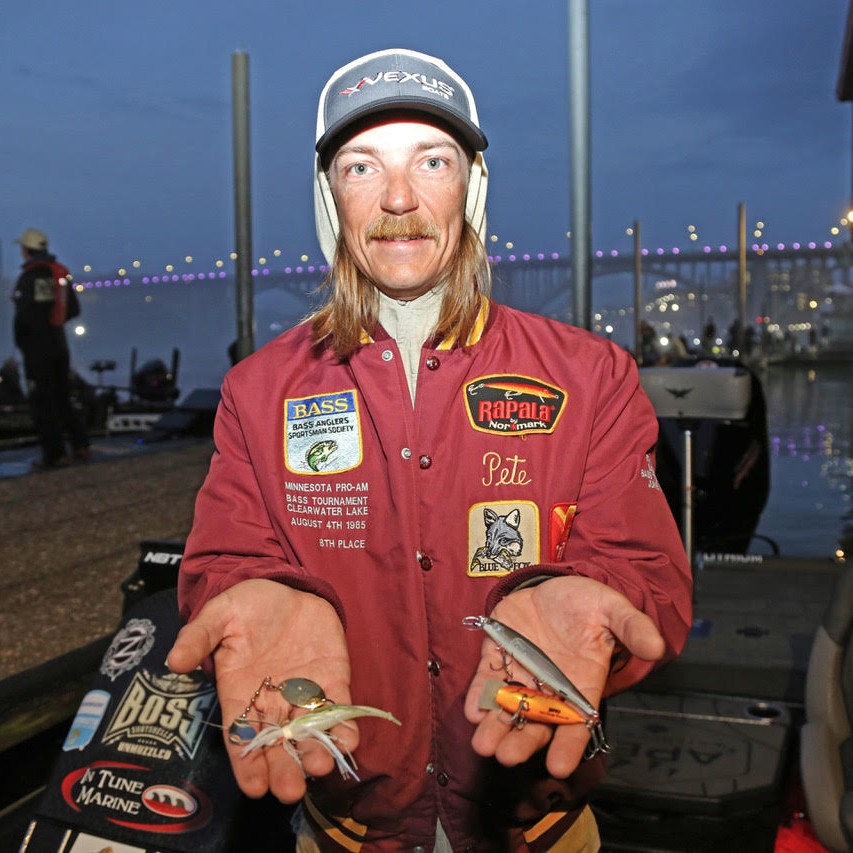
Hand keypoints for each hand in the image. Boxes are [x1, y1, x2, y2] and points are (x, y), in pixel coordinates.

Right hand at [166, 579, 350, 801]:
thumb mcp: (220, 614)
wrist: (286, 588)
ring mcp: (305, 694)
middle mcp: (273, 703)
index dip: (246, 763)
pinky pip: (339, 706)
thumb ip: (198, 636)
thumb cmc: (248, 606)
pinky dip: (345, 724)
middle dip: (284, 769)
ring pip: (309, 732)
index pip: (241, 737)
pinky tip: (349, 739)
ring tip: (320, 766)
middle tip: (290, 790)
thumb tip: (174, 661)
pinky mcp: (333, 680)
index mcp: (241, 694)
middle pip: (277, 745)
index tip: (253, 787)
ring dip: (316, 751)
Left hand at [463, 575, 663, 777]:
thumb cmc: (588, 604)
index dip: (569, 746)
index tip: (559, 767)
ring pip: (508, 707)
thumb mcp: (612, 609)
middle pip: (536, 723)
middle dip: (521, 741)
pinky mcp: (497, 655)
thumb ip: (631, 627)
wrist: (556, 585)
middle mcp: (549, 687)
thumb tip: (656, 645)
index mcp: (581, 684)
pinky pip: (486, 679)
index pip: (576, 722)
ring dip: (495, 727)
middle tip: (507, 757)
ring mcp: (521, 673)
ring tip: (484, 745)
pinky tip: (473, 710)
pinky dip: (478, 694)